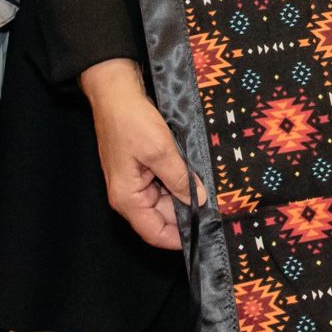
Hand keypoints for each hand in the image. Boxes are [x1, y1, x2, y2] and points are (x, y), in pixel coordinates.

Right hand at [80, 58, 201, 250]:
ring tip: (209, 191)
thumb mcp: (161, 151)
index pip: (155, 233)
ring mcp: (134, 181)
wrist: (115, 93)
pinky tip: (195, 175)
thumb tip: (201, 202)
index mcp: (128, 198)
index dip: (179, 238)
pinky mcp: (141, 168)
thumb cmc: (132, 122)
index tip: (205, 233)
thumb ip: (180, 179)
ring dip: (184, 196)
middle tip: (216, 208)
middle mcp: (129, 196)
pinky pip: (162, 184)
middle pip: (162, 217)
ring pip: (165, 200)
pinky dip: (178, 182)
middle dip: (186, 213)